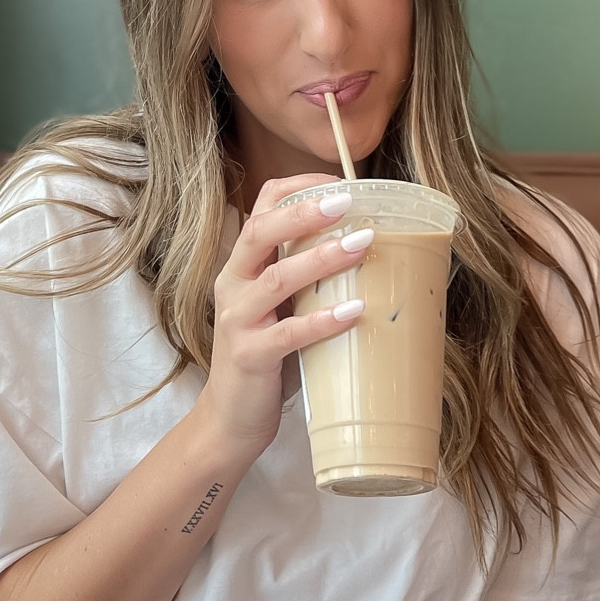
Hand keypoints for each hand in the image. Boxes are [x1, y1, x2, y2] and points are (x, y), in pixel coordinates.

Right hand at [194, 175, 372, 456]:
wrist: (230, 420)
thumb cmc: (266, 357)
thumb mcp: (281, 307)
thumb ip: (306, 279)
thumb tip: (369, 249)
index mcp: (241, 267)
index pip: (259, 209)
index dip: (297, 187)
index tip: (339, 180)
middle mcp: (233, 285)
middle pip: (260, 232)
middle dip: (304, 213)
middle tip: (348, 201)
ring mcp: (237, 321)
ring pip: (277, 278)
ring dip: (322, 259)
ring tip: (363, 245)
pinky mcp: (249, 356)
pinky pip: (288, 334)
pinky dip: (323, 320)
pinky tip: (355, 311)